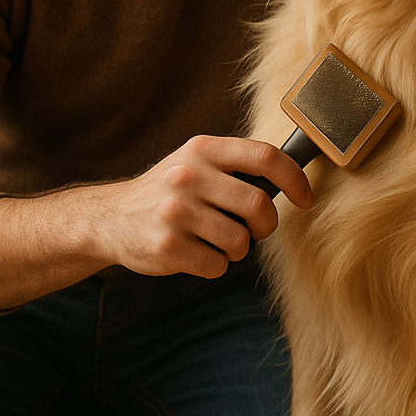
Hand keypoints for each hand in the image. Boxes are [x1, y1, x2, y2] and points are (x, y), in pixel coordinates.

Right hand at [94, 134, 312, 278]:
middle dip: (265, 225)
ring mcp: (175, 210)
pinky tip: (195, 254)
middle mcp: (188, 174)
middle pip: (259, 204)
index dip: (294, 178)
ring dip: (237, 250)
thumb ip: (235, 166)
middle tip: (254, 231)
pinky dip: (214, 266)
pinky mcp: (166, 245)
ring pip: (239, 240)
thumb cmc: (168, 191)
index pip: (265, 155)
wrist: (111, 218)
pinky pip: (216, 265)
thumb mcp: (195, 163)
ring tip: (217, 243)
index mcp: (203, 149)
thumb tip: (291, 178)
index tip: (305, 199)